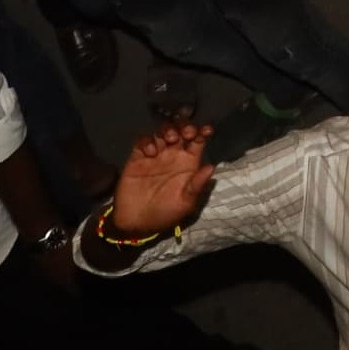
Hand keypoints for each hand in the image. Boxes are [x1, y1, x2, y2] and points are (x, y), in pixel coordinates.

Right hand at [105, 120, 217, 237]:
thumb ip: (197, 185)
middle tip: (187, 132)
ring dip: (168, 130)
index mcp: (188, 162)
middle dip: (185, 126)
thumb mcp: (185, 202)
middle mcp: (173, 155)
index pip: (198, 140)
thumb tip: (212, 167)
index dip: (203, 132)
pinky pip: (142, 142)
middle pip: (181, 131)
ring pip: (163, 131)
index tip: (206, 130)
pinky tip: (150, 152)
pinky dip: (147, 141)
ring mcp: (155, 155)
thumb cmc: (165, 213)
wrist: (137, 224)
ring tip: (170, 139)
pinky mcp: (137, 158)